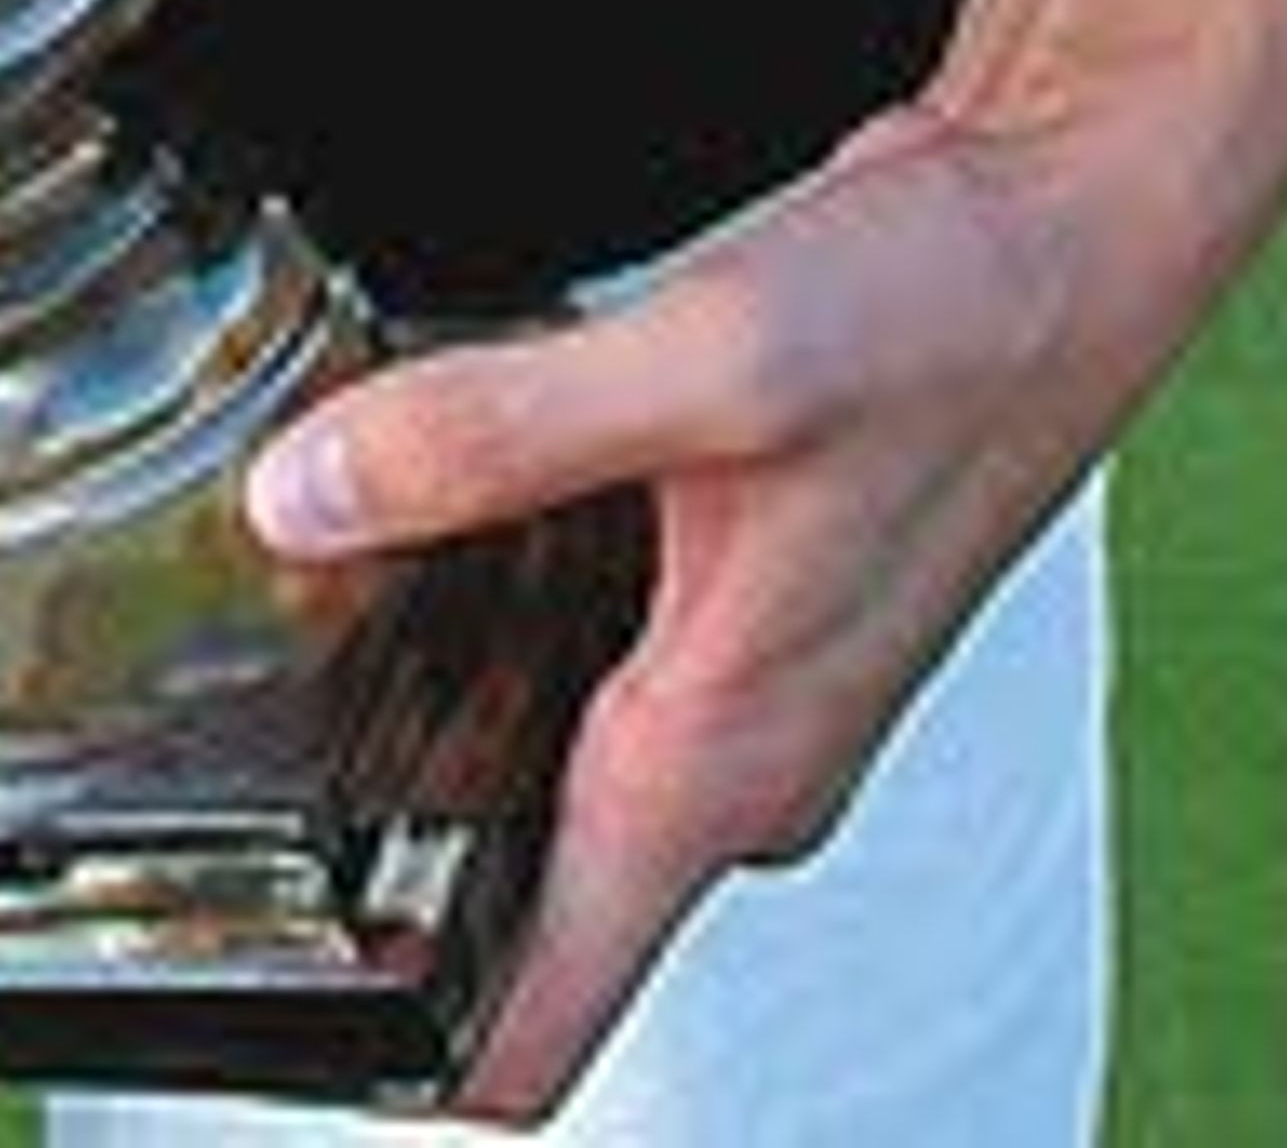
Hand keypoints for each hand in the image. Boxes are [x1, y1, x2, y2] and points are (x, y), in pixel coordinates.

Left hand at [247, 96, 1149, 1119]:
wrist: (1071, 222)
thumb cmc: (952, 314)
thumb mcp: (709, 358)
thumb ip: (494, 430)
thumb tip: (298, 499)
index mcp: (718, 771)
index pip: (536, 1031)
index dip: (396, 1066)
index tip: (264, 1010)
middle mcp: (736, 770)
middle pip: (512, 913)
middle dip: (373, 874)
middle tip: (214, 781)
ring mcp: (745, 696)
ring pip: (542, 780)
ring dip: (431, 737)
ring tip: (281, 653)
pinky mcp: (739, 608)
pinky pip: (585, 673)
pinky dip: (497, 632)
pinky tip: (417, 527)